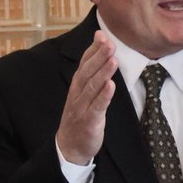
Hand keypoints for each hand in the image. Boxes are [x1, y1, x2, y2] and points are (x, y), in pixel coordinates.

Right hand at [55, 32, 115, 165]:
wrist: (69, 147)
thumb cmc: (80, 118)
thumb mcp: (83, 95)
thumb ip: (91, 77)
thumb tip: (102, 57)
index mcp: (77, 86)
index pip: (84, 63)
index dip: (92, 49)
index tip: (101, 35)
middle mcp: (77, 94)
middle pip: (87, 72)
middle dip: (99, 56)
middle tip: (110, 43)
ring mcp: (82, 108)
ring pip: (92, 87)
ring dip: (103, 72)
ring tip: (112, 59)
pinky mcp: (89, 121)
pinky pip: (97, 107)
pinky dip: (104, 96)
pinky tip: (111, 85)